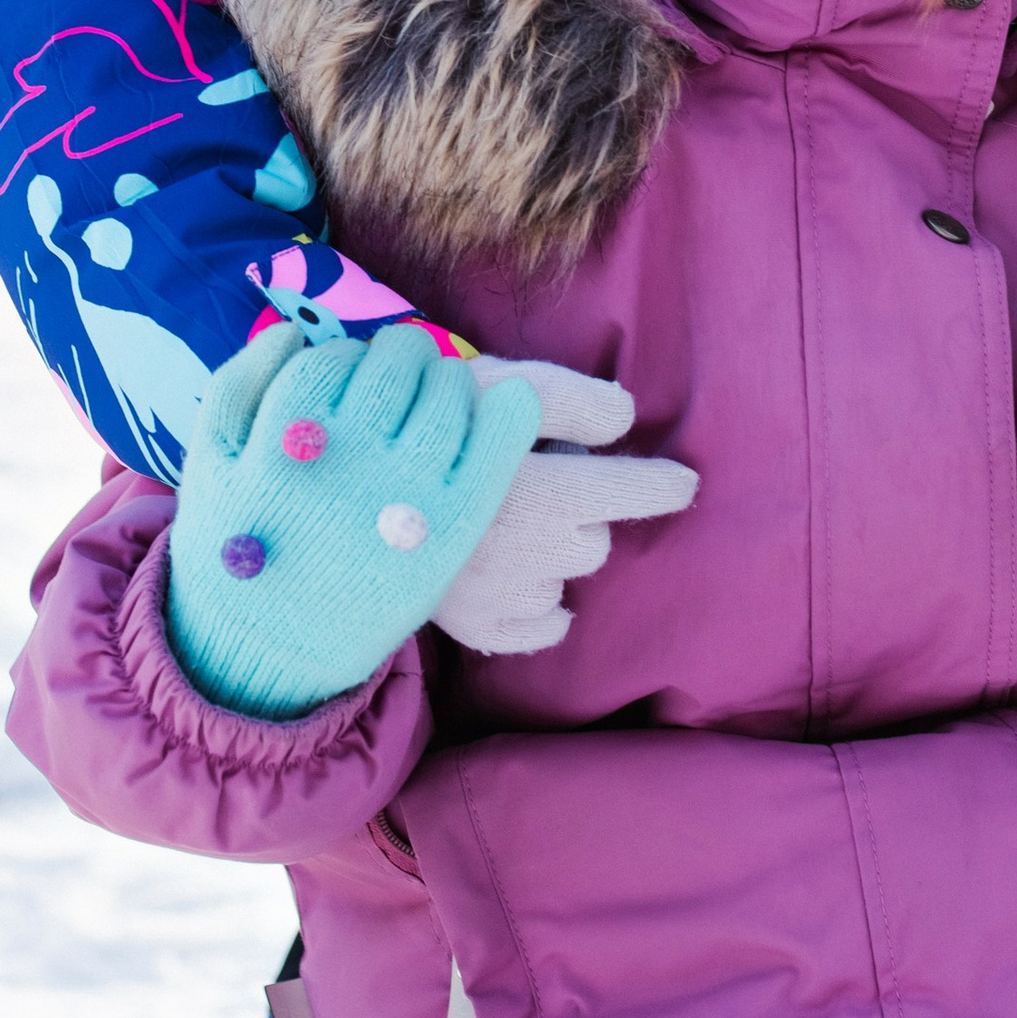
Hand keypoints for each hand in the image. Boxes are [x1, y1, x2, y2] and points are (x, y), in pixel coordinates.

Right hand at [168, 323, 539, 715]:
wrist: (270, 650)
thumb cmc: (243, 548)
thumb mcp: (207, 463)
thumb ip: (236, 386)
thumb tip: (291, 332)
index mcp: (286, 433)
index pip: (336, 358)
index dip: (349, 360)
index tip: (356, 376)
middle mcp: (347, 454)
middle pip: (397, 365)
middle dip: (403, 359)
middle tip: (406, 376)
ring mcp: (401, 492)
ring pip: (449, 393)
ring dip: (452, 380)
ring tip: (442, 398)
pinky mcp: (448, 531)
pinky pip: (495, 448)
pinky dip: (510, 414)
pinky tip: (515, 401)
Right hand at [435, 353, 697, 654]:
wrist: (334, 497)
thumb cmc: (420, 431)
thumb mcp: (495, 388)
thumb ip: (568, 398)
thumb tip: (626, 417)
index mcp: (548, 490)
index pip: (631, 491)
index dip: (662, 484)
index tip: (683, 482)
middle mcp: (536, 553)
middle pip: (593, 539)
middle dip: (577, 511)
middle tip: (530, 482)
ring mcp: (507, 598)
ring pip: (567, 580)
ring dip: (552, 556)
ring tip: (504, 523)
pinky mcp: (480, 629)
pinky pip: (542, 626)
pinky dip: (539, 608)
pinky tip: (514, 578)